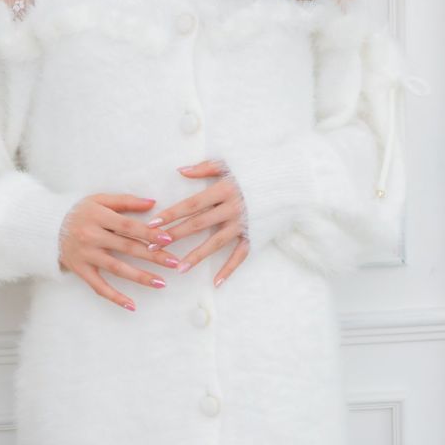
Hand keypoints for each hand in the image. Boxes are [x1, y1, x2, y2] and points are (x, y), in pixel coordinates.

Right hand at [58, 193, 181, 311]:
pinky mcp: (80, 270)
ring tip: (162, 283)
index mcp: (98, 216)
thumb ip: (125, 201)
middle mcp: (92, 236)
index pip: (128, 226)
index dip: (148, 233)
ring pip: (117, 269)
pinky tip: (132, 305)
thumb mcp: (99, 199)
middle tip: (174, 263)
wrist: (47, 227)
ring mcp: (86, 255)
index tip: (168, 239)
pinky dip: (115, 297)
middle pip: (127, 247)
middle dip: (153, 256)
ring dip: (140, 277)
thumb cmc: (79, 211)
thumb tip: (152, 203)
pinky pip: (99, 287)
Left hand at [148, 159, 249, 286]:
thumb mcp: (231, 162)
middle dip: (175, 236)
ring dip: (197, 256)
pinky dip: (229, 269)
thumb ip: (205, 167)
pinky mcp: (255, 235)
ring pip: (216, 243)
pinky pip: (241, 255)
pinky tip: (215, 282)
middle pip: (199, 224)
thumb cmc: (258, 168)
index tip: (153, 223)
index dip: (172, 214)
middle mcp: (233, 208)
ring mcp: (244, 224)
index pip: (192, 204)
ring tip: (179, 268)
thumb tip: (181, 171)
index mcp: (225, 189)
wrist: (291, 181)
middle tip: (154, 247)